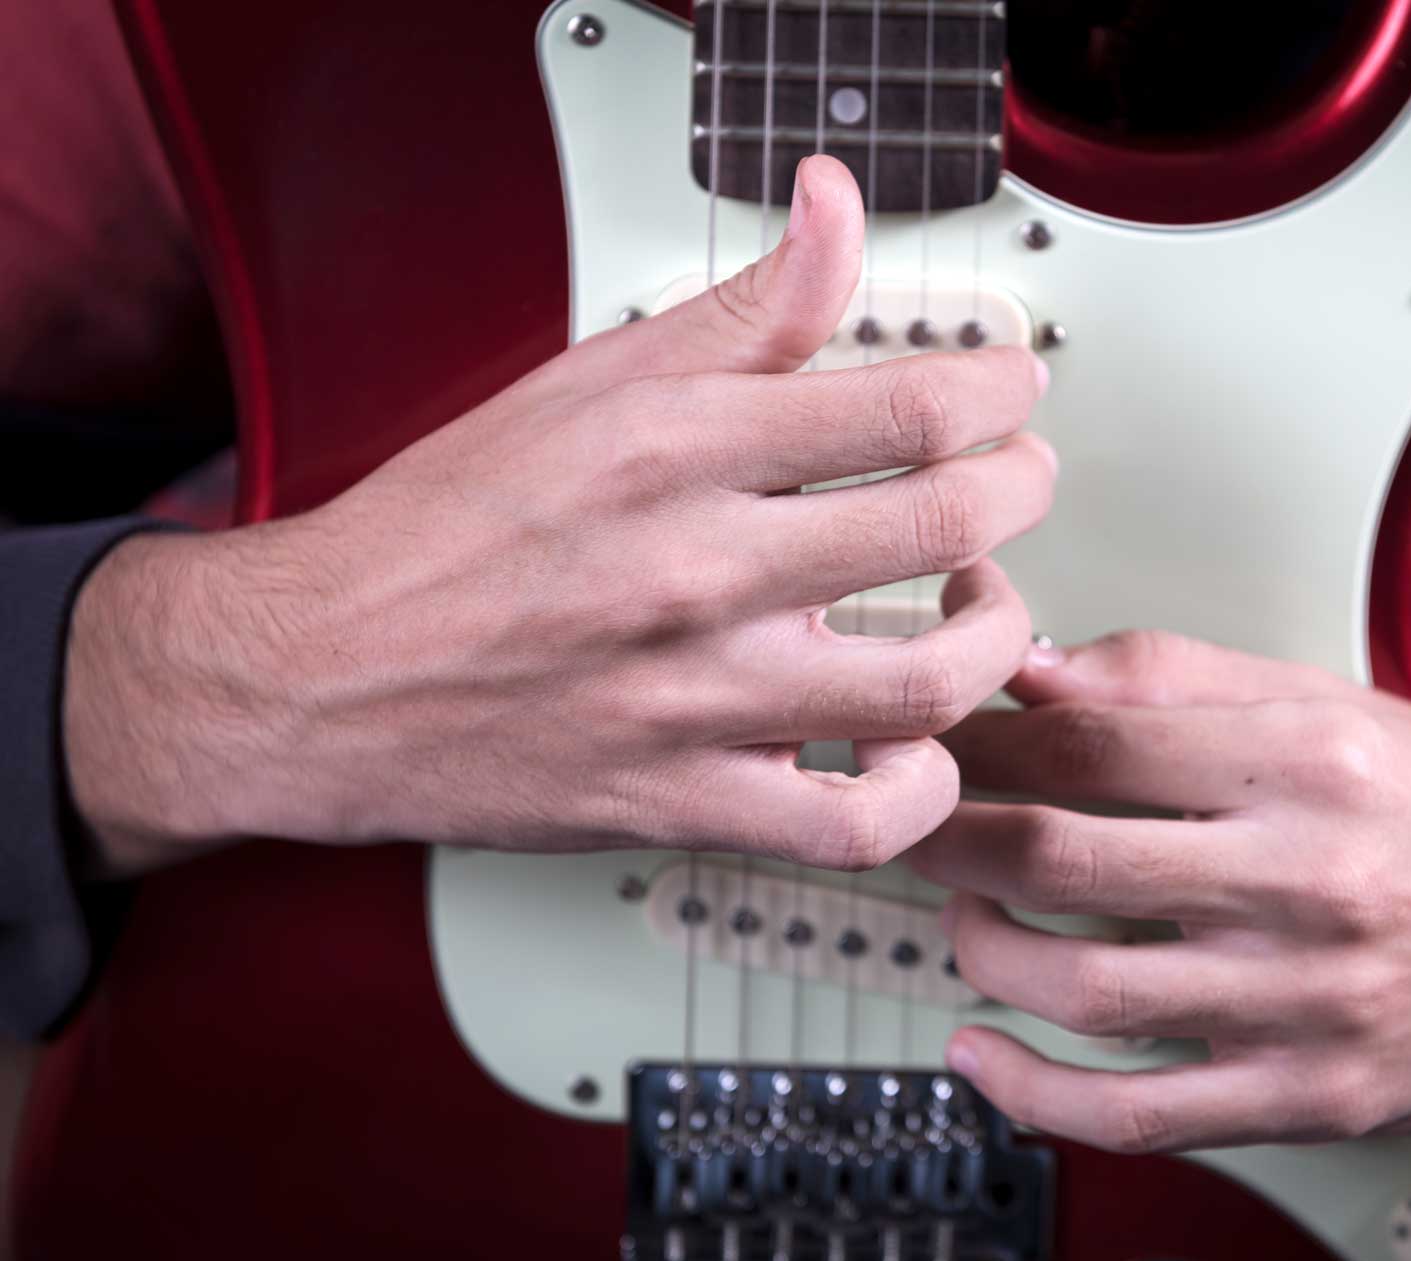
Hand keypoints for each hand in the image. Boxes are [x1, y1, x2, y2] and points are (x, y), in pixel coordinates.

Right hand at [63, 156, 1053, 875]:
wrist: (316, 674)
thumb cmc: (446, 528)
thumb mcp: (589, 382)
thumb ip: (741, 310)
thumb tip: (834, 211)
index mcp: (673, 448)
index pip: (908, 406)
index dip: (1001, 393)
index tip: (1010, 392)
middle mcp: (692, 569)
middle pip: (946, 524)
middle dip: (1021, 490)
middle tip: (1015, 479)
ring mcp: (693, 697)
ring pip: (928, 683)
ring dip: (994, 637)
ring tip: (976, 605)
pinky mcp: (682, 801)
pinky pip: (853, 825)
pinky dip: (918, 795)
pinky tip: (912, 749)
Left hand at [909, 631, 1410, 1152]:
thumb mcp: (1340, 704)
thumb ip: (1180, 678)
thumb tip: (1037, 670)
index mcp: (1309, 759)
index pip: (1086, 739)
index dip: (973, 737)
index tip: (921, 736)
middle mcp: (1307, 876)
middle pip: (1057, 853)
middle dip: (942, 833)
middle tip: (902, 818)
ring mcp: (1306, 998)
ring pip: (1077, 984)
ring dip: (977, 946)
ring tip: (963, 913)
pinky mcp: (1309, 1094)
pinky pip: (1135, 1110)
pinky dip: (1032, 1093)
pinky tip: (983, 1056)